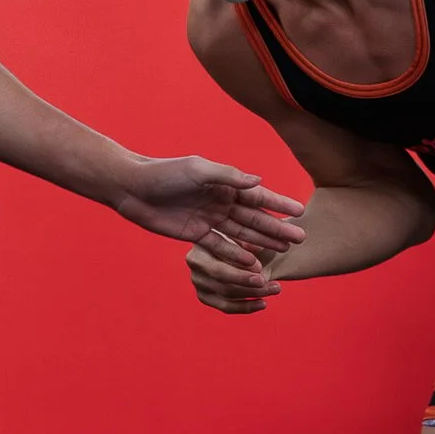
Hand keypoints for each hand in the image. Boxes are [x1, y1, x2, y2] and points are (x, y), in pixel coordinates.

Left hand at [113, 156, 306, 250]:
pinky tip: (252, 263)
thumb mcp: (199, 170)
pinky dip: (235, 255)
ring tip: (283, 251)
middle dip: (276, 227)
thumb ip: (229, 177)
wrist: (133, 188)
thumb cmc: (165, 174)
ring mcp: (209, 219)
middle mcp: (220, 201)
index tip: (301, 211)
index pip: (258, 195)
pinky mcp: (195, 235)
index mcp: (223, 183)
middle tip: (299, 238)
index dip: (279, 203)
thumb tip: (258, 181)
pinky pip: (220, 246)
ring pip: (241, 233)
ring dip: (261, 242)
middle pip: (254, 217)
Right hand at [187, 230, 279, 314]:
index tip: (261, 267)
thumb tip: (257, 248)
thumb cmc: (245, 239)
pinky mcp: (205, 297)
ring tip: (275, 289)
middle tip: (267, 282)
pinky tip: (263, 303)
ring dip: (253, 293)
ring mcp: (199, 282)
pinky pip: (226, 307)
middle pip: (220, 277)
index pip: (218, 254)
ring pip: (226, 294)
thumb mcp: (246, 235)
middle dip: (246, 281)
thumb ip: (249, 240)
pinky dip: (246, 307)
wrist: (242, 251)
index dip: (240, 263)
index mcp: (201, 243)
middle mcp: (195, 263)